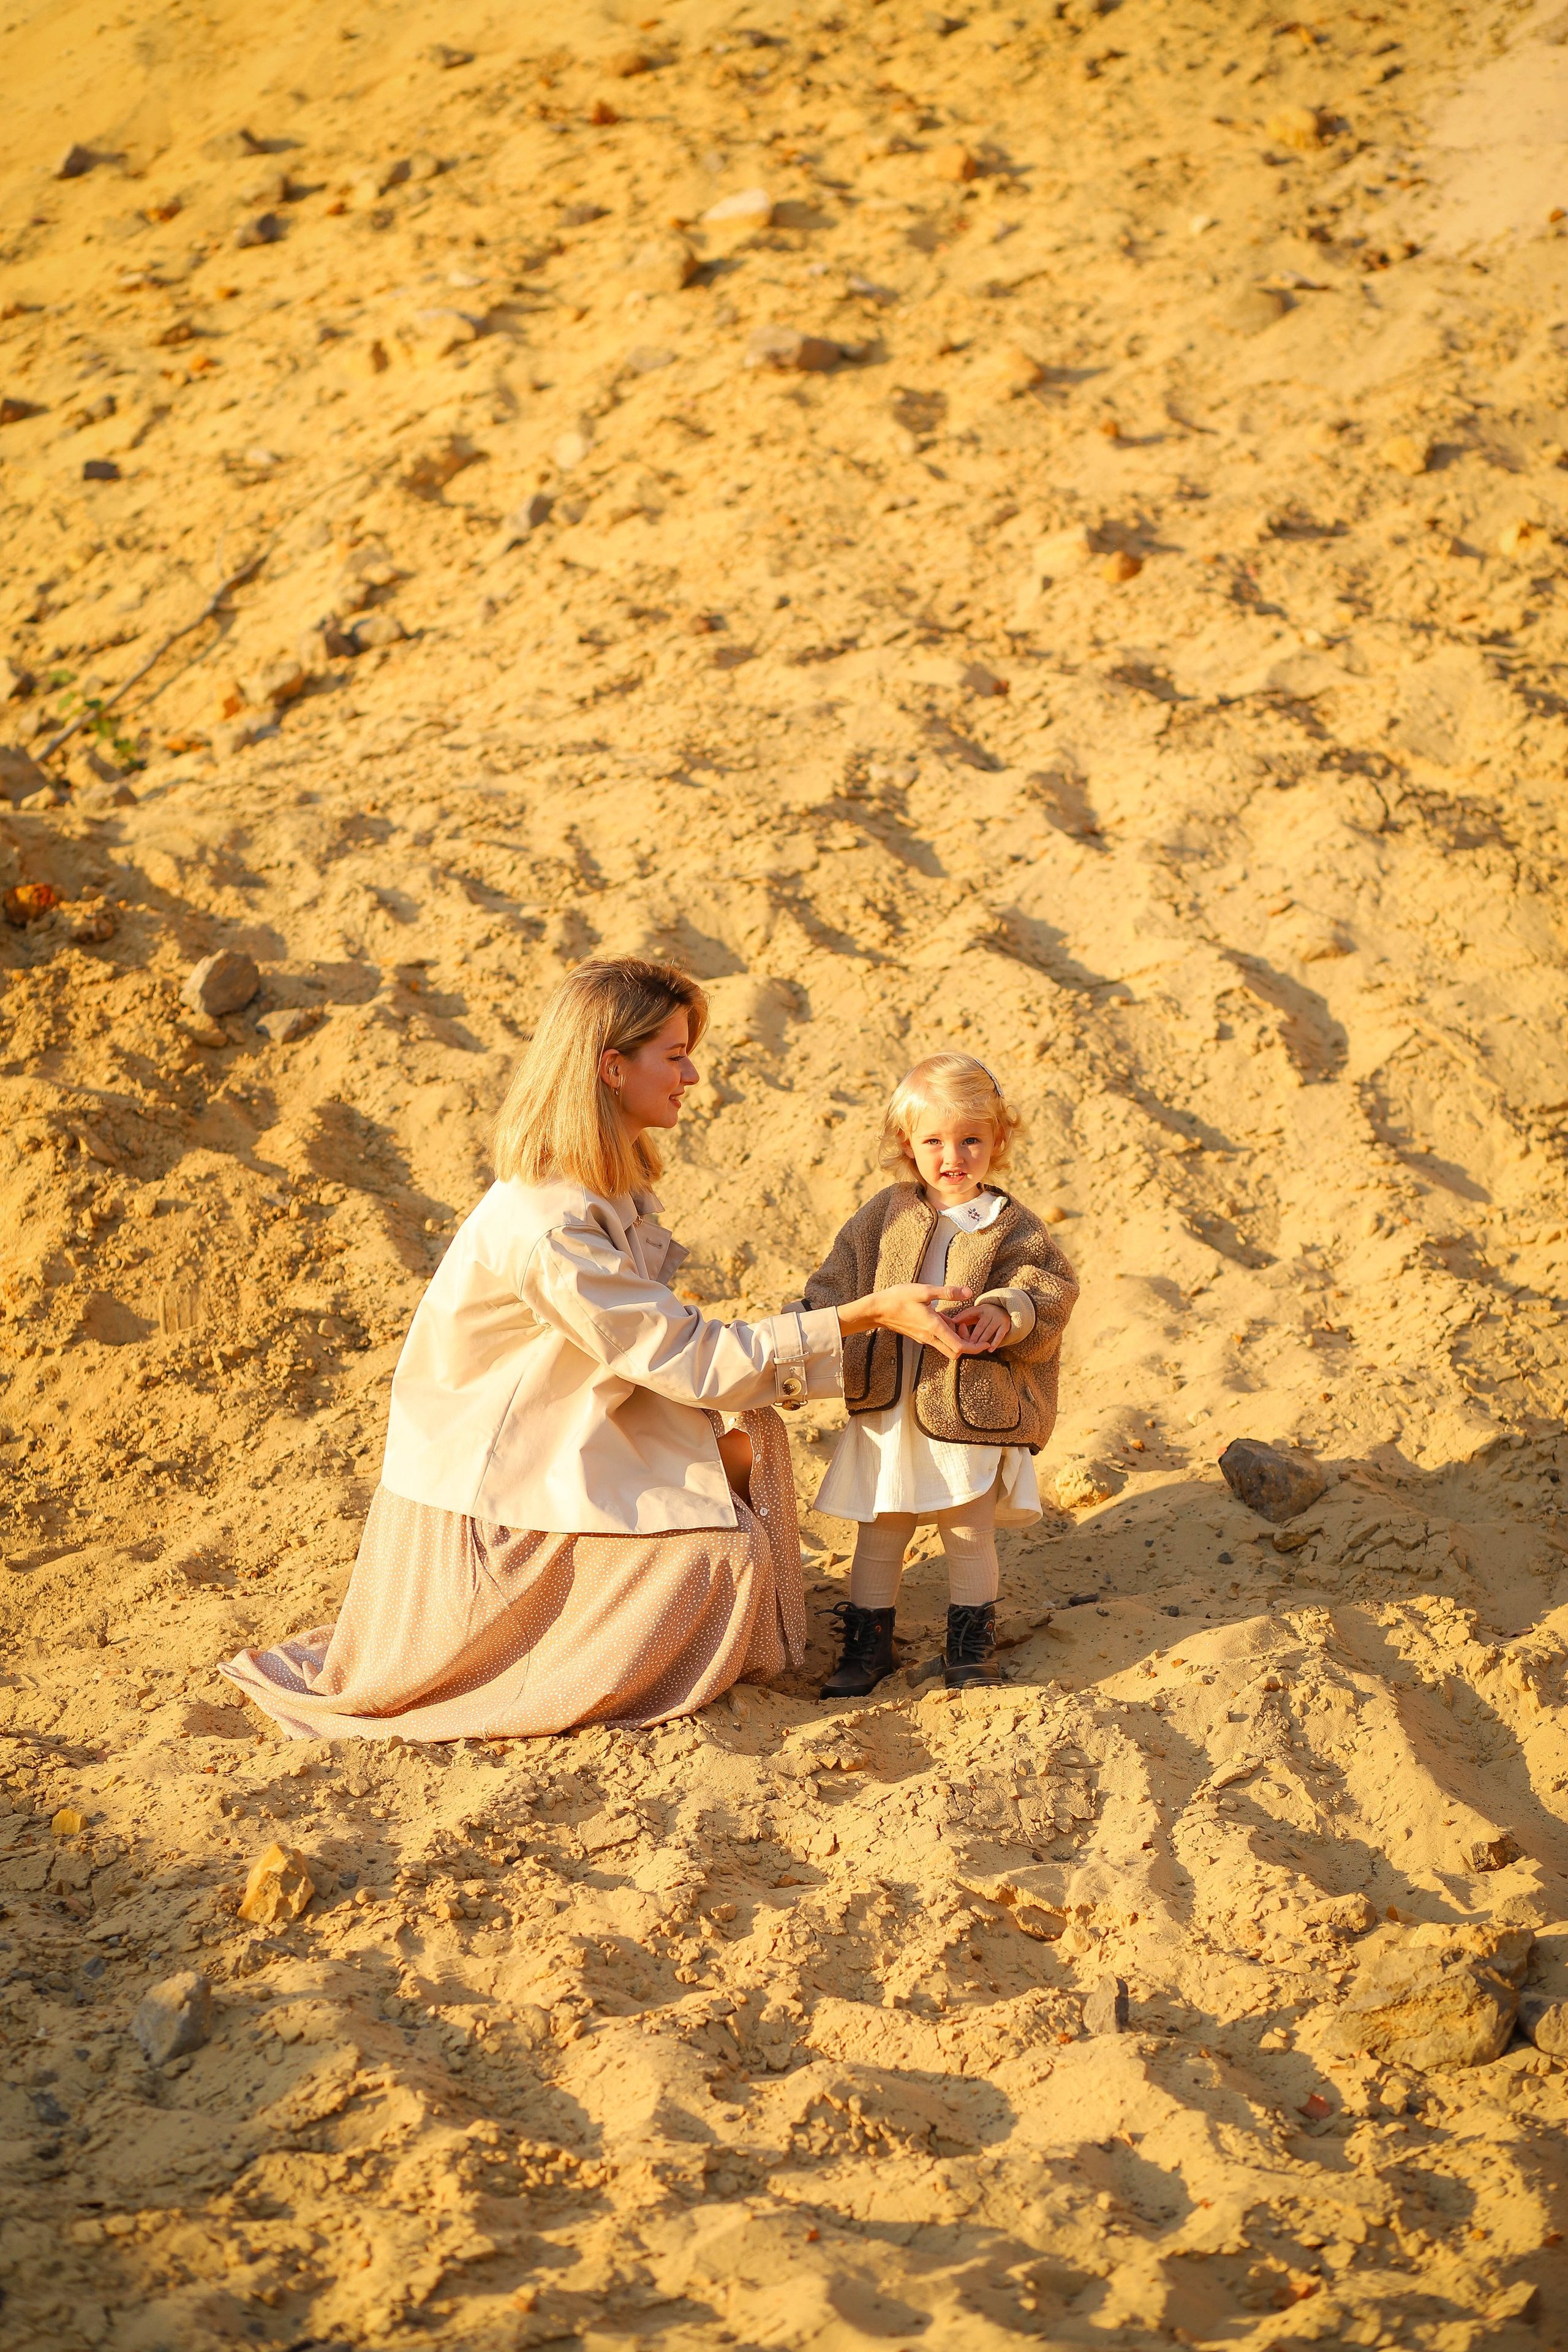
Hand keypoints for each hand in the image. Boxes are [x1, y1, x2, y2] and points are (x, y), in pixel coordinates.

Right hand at [838, 1282, 984, 1360]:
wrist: (878, 1309)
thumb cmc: (899, 1298)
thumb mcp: (924, 1291)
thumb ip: (948, 1292)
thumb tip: (968, 1292)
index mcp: (934, 1328)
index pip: (959, 1347)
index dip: (975, 1347)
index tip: (985, 1342)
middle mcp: (930, 1337)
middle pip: (954, 1352)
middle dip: (968, 1346)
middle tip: (973, 1331)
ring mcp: (924, 1338)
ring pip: (946, 1347)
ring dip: (957, 1339)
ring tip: (960, 1323)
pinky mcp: (920, 1335)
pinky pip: (938, 1340)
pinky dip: (946, 1334)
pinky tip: (946, 1318)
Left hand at [949, 1300, 1009, 1351]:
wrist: (1006, 1311)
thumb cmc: (986, 1315)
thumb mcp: (977, 1314)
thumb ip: (966, 1318)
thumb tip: (952, 1323)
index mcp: (981, 1308)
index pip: (970, 1312)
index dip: (961, 1316)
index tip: (953, 1321)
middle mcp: (990, 1312)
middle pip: (980, 1325)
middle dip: (973, 1335)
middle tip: (966, 1344)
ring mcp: (998, 1319)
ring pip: (988, 1331)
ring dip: (981, 1340)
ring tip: (975, 1347)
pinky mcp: (1005, 1326)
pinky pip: (999, 1336)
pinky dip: (994, 1343)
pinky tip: (989, 1349)